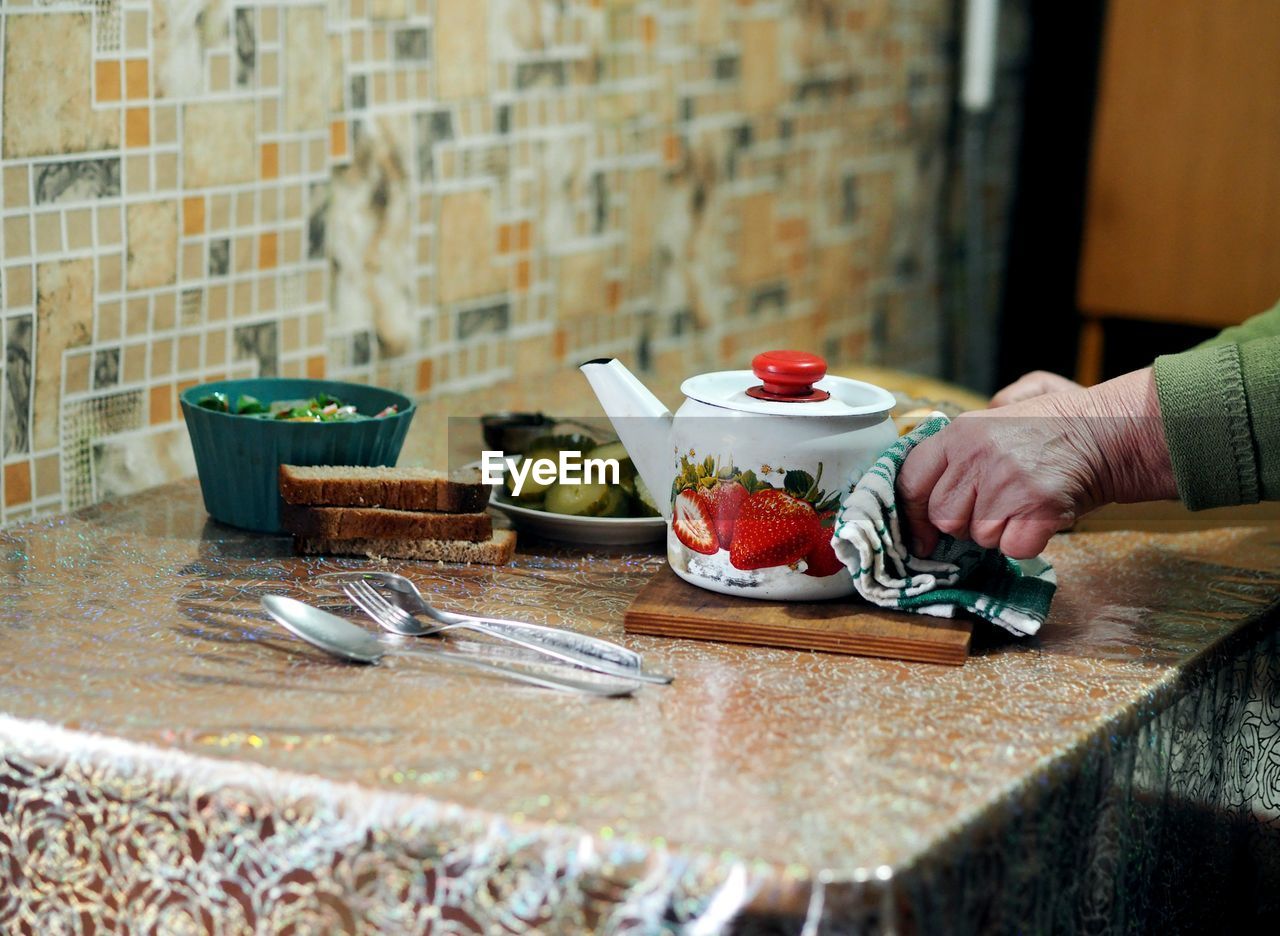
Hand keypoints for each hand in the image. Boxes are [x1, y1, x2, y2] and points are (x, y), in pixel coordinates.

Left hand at [898, 369, 1175, 558]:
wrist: (1110, 431)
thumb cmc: (1053, 426)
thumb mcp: (998, 412)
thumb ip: (960, 439)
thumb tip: (928, 480)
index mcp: (959, 433)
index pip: (910, 480)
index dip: (911, 513)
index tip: (920, 533)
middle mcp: (976, 456)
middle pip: (943, 517)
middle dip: (964, 523)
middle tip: (995, 507)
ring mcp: (1005, 483)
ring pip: (978, 537)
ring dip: (1000, 532)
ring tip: (1023, 504)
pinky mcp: (1035, 509)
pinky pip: (1011, 548)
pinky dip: (1027, 542)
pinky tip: (1039, 518)